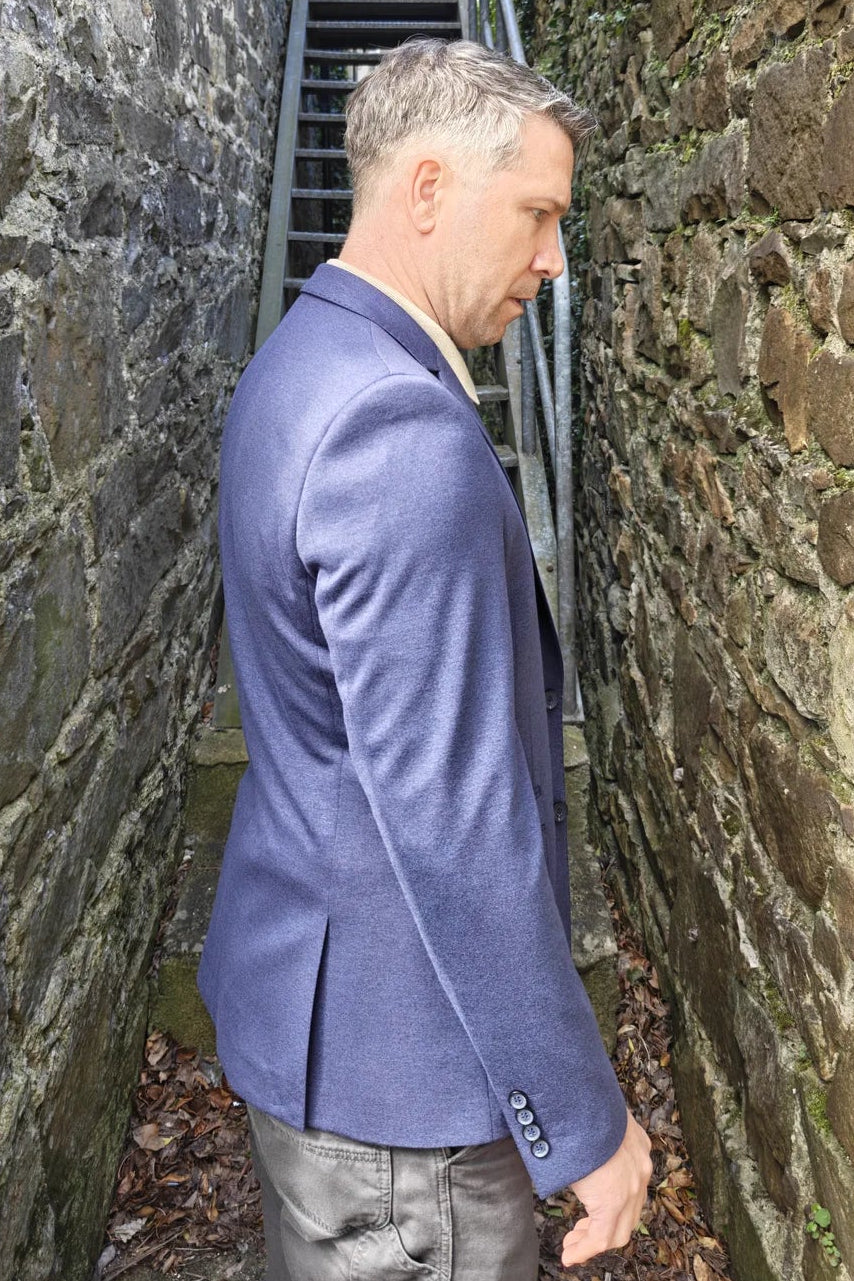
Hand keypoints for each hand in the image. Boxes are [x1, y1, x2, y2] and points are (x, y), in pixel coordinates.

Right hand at [561, 1109, 651, 1268]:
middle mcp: (640, 1166)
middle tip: (582, 1231)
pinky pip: (602, 1237)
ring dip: (594, 1241)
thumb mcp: (589, 1114)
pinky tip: (570, 1254)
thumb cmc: (576, 1097)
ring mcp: (631, 1185)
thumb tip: (569, 1127)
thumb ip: (589, 1129)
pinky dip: (585, 1249)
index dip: (615, 1204)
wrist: (576, 1094)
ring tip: (572, 1245)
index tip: (593, 1210)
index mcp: (636, 1143)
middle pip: (630, 1212)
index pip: (632, 1185)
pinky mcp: (613, 1200)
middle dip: (604, 1226)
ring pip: (619, 1229)